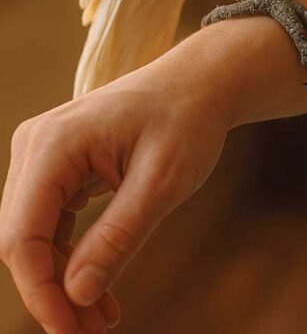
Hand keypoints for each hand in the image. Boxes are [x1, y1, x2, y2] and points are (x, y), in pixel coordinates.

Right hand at [0, 52, 228, 333]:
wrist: (200, 83)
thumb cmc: (187, 120)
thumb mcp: (162, 182)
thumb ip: (118, 236)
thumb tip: (76, 295)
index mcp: (55, 143)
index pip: (21, 235)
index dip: (40, 292)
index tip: (73, 331)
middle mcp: (36, 145)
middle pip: (19, 240)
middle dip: (51, 293)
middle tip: (95, 331)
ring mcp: (43, 154)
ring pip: (32, 237)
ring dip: (60, 282)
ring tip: (104, 319)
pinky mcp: (56, 166)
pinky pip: (49, 223)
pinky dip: (70, 259)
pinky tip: (100, 289)